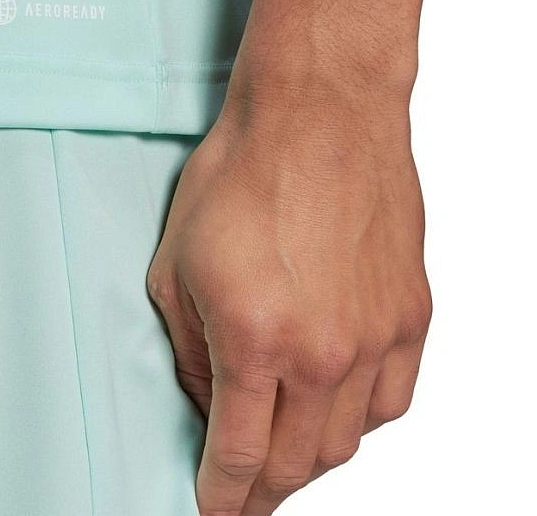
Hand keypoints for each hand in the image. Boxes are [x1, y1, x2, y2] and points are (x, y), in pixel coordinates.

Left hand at [146, 83, 431, 515]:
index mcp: (254, 338)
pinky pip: (392, 399)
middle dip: (263, 488)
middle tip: (244, 487)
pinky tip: (336, 405)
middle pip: (297, 463)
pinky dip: (359, 419)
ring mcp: (376, 334)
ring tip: (285, 449)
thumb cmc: (242, 171)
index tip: (214, 510)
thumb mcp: (176, 262)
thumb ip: (190, 347)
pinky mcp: (411, 312)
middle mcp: (323, 350)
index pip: (238, 458)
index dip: (221, 498)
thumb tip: (208, 398)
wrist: (317, 112)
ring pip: (347, 441)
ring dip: (310, 458)